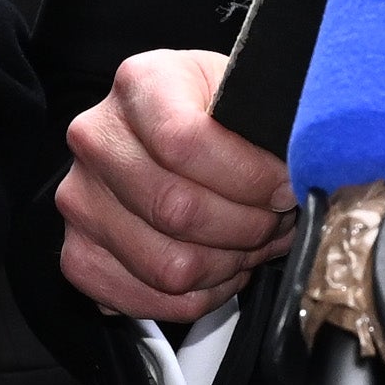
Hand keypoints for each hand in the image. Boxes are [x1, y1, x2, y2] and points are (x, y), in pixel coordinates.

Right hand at [59, 49, 292, 319]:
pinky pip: (147, 300)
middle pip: (177, 210)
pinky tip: (221, 269)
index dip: (248, 176)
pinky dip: (199, 297)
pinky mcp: (80, 254)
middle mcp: (96, 139)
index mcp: (139, 84)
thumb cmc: (212, 113)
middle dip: (247, 227)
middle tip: (275, 222)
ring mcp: (80, 201)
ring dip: (228, 265)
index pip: (185, 142)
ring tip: (251, 245)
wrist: (160, 133)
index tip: (285, 187)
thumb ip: (266, 124)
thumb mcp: (241, 91)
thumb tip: (304, 170)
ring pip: (169, 265)